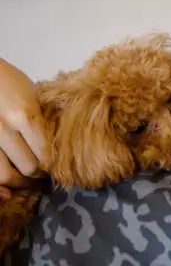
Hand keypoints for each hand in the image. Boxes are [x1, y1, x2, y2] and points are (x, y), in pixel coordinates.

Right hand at [0, 59, 46, 198]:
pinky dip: (0, 187)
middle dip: (41, 175)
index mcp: (25, 115)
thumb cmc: (10, 83)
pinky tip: (8, 190)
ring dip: (20, 182)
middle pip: (29, 167)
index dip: (55, 165)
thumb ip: (44, 122)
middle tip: (46, 174)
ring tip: (29, 179)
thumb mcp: (35, 97)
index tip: (60, 167)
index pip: (47, 152)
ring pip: (4, 176)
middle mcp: (4, 129)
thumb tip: (62, 148)